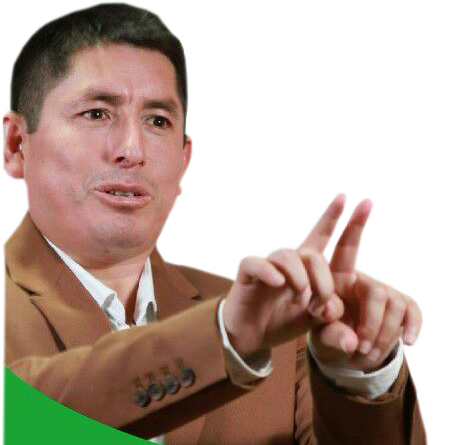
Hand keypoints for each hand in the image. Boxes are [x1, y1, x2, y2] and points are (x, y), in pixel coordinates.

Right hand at [223, 195, 347, 358]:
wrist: (253, 337)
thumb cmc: (284, 321)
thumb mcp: (315, 321)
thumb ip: (331, 314)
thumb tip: (331, 306)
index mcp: (306, 268)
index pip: (321, 236)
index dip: (332, 217)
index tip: (344, 196)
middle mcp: (288, 262)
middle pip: (313, 253)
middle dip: (324, 282)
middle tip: (320, 306)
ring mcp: (267, 266)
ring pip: (288, 256)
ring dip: (300, 280)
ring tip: (300, 301)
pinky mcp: (248, 274)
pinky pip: (258, 263)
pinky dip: (270, 272)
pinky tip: (278, 283)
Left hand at [309, 199, 422, 371]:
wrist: (346, 346)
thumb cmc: (328, 330)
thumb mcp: (321, 334)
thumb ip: (331, 335)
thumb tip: (351, 343)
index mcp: (337, 277)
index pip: (346, 247)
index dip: (354, 224)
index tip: (365, 199)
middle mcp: (361, 278)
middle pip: (375, 292)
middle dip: (370, 323)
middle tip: (359, 347)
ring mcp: (383, 290)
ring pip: (393, 305)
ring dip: (383, 334)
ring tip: (366, 354)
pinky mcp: (400, 304)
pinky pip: (413, 310)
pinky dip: (412, 327)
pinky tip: (408, 341)